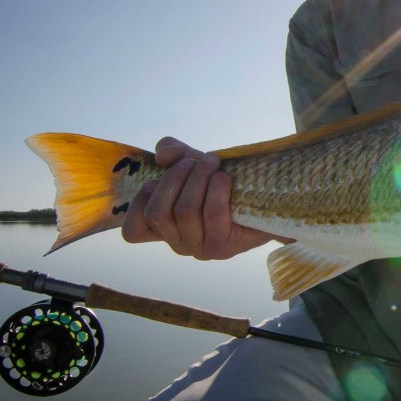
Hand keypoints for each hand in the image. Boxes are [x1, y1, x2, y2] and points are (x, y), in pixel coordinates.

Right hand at [121, 137, 279, 259]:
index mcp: (165, 229)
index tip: (154, 181)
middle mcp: (178, 243)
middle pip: (159, 212)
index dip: (137, 205)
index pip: (133, 232)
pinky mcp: (222, 247)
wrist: (267, 200)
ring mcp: (199, 248)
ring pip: (184, 211)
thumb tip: (163, 155)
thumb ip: (173, 152)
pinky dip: (216, 190)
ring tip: (213, 162)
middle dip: (174, 179)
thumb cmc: (222, 183)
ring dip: (198, 178)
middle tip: (194, 161)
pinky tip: (224, 177)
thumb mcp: (193, 162)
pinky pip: (212, 214)